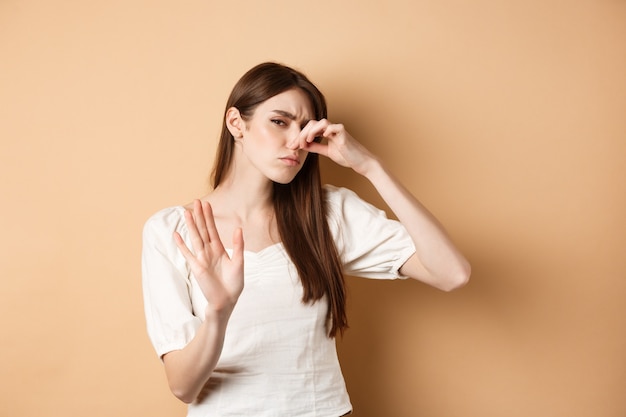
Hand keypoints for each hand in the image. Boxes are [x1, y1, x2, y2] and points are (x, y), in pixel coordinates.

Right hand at [173, 200, 243, 319]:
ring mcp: (202, 259)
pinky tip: (176, 234)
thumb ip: (238, 246)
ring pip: (195, 238)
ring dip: (191, 226)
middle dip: (200, 216)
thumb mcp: (239, 262)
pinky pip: (188, 254)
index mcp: (220, 250)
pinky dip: (182, 244)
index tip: (206, 204)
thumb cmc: (234, 284)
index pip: (213, 230)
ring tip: (187, 212)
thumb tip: (238, 228)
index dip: (209, 217)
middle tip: (196, 201)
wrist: (227, 300)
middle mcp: (209, 252)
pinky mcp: (197, 267)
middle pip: (203, 230)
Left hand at [288, 119, 376, 175]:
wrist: (361, 162)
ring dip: (311, 131)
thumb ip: (316, 147)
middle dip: (301, 134)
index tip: (292, 147)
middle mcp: (331, 129)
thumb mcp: (327, 152)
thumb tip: (304, 145)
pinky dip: (327, 130)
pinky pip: (334, 127)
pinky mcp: (344, 134)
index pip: (309, 129)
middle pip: (312, 124)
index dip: (299, 137)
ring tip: (307, 141)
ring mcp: (338, 130)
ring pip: (321, 122)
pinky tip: (321, 137)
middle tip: (294, 145)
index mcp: (326, 133)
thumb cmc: (347, 156)